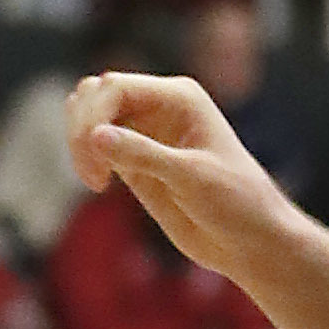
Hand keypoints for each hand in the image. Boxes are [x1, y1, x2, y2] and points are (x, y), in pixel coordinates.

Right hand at [69, 66, 292, 286]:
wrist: (250, 240)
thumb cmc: (237, 202)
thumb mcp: (192, 177)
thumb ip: (144, 155)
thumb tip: (95, 136)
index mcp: (180, 97)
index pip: (115, 88)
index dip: (93, 118)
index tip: (97, 166)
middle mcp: (160, 107)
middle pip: (96, 94)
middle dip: (81, 128)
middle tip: (94, 176)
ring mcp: (146, 132)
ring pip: (90, 114)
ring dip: (78, 141)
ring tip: (95, 179)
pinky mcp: (135, 159)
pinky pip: (96, 142)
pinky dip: (85, 156)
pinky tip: (99, 182)